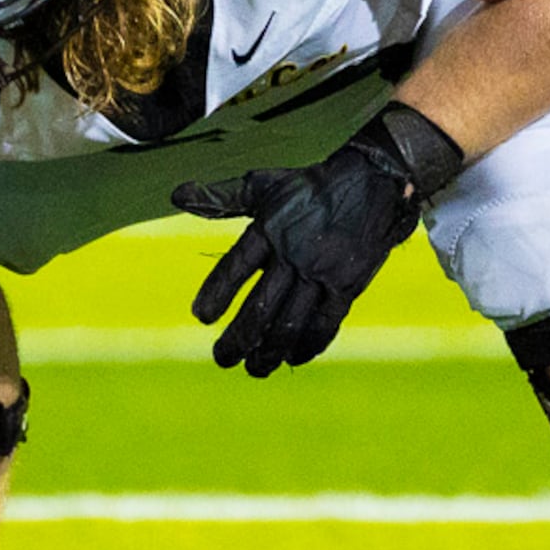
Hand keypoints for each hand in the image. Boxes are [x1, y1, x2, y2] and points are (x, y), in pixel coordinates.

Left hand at [174, 103, 463, 375]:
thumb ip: (221, 197)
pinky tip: (292, 359)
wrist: (372, 181)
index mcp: (270, 228)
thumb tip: (176, 195)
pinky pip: (326, 323)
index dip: (217, 292)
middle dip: (239, 338)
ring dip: (269, 350)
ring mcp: (323, 272)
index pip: (236, 265)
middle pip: (261, 306)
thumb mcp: (263, 185)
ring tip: (253, 368)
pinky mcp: (348, 285)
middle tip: (222, 359)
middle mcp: (295, 252)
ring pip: (291, 322)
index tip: (201, 316)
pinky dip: (308, 345)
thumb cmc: (310, 186)